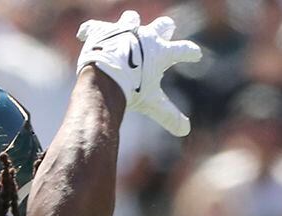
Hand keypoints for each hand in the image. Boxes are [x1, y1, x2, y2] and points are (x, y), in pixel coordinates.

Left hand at [77, 10, 201, 136]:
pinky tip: (85, 34)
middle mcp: (145, 36)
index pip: (183, 50)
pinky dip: (91, 31)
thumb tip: (185, 131)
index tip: (196, 54)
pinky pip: (95, 27)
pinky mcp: (102, 30)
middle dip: (166, 28)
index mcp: (161, 52)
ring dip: (131, 22)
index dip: (190, 52)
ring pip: (131, 19)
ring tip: (130, 24)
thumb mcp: (152, 103)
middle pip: (163, 25)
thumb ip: (169, 116)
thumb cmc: (132, 87)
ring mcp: (123, 30)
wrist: (105, 73)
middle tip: (168, 28)